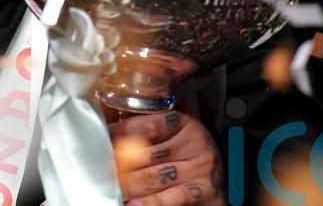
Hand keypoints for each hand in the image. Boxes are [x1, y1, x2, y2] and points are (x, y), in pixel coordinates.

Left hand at [109, 111, 223, 205]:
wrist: (222, 176)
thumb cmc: (189, 154)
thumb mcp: (174, 136)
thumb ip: (149, 134)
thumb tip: (112, 138)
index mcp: (183, 123)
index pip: (146, 125)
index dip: (120, 132)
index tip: (102, 140)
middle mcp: (193, 144)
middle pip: (146, 154)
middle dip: (118, 165)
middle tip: (100, 171)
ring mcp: (198, 169)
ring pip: (153, 177)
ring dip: (128, 186)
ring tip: (112, 188)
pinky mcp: (202, 192)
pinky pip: (171, 197)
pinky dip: (151, 202)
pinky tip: (134, 203)